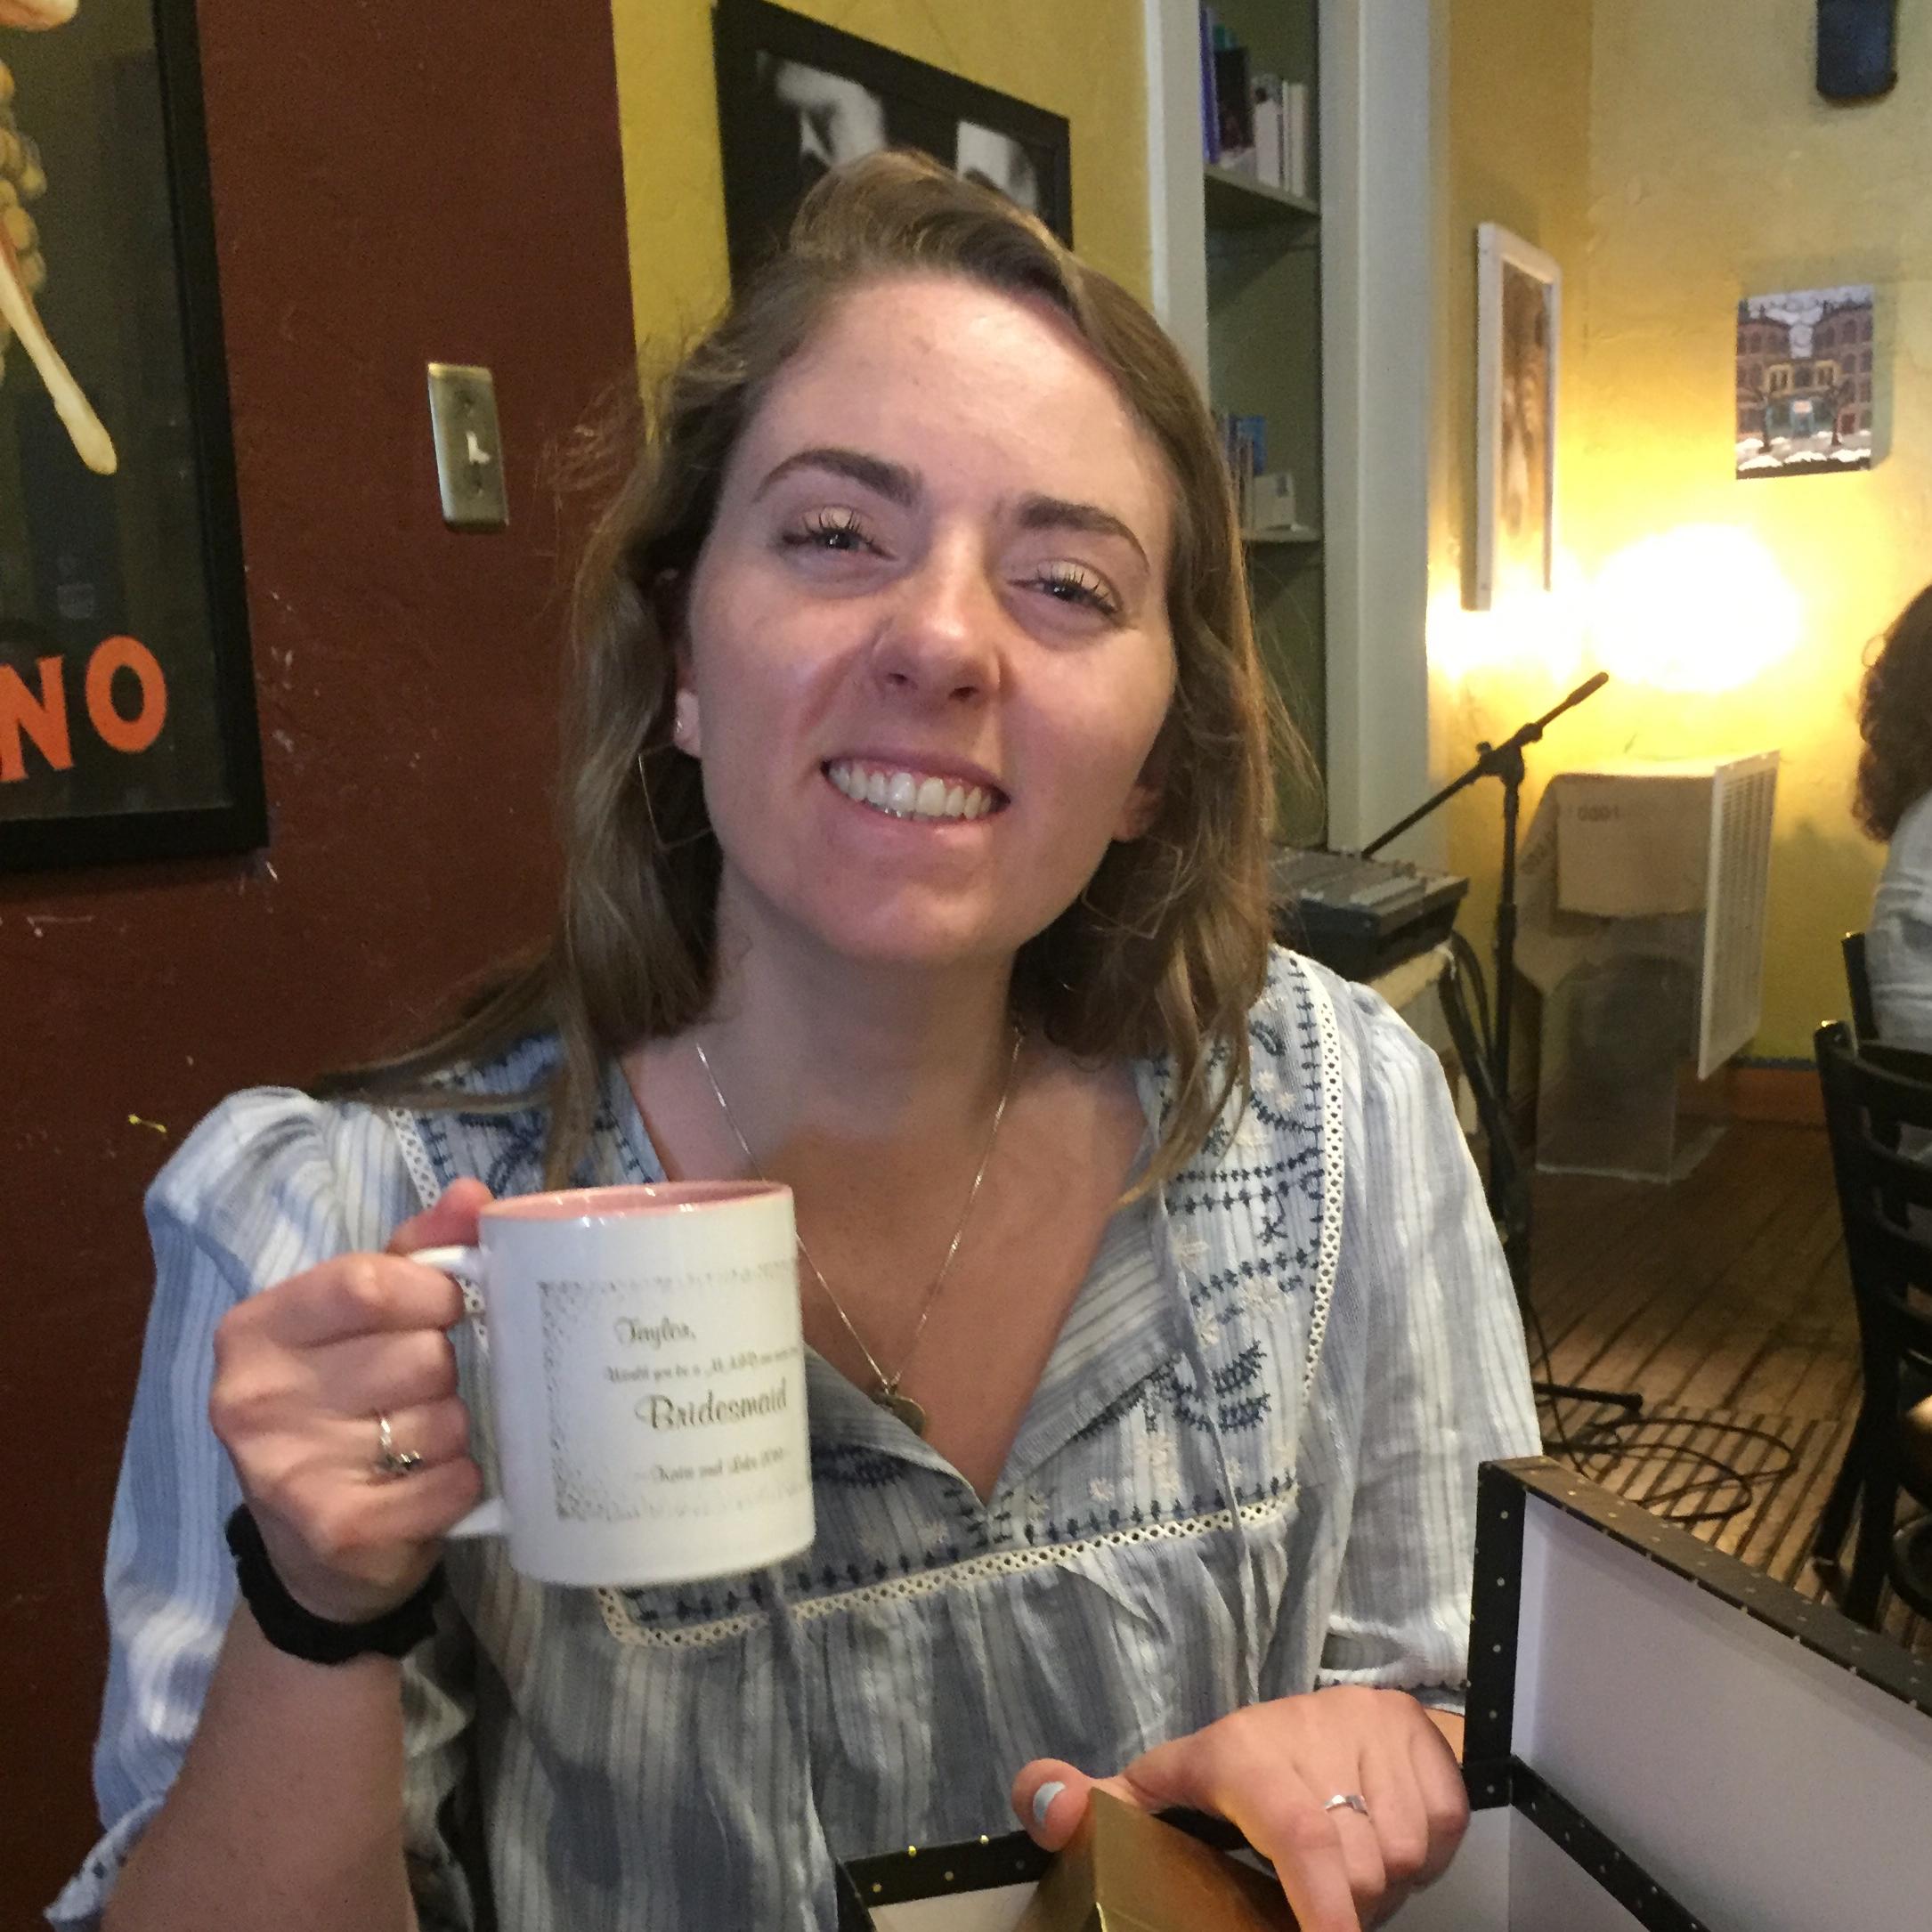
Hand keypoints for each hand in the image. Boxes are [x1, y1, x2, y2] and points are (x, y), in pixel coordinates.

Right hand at [209, 1181, 491, 1624]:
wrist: (315, 1552)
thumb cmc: (345, 1406)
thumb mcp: (365, 1319)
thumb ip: (415, 1251)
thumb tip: (471, 1195)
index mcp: (255, 1329)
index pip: (369, 1282)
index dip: (434, 1293)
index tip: (447, 1310)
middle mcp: (252, 1397)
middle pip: (418, 1353)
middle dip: (441, 1370)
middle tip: (416, 1392)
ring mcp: (284, 1469)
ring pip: (441, 1418)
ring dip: (452, 1429)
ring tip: (415, 1442)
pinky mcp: (331, 1531)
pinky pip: (449, 1483)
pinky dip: (460, 1483)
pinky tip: (430, 1486)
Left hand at [1011, 1688, 1467, 1930]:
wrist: (1341, 1716)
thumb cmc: (1245, 1767)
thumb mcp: (1172, 1785)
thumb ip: (1106, 1808)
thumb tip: (1039, 1800)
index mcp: (1244, 1754)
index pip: (1297, 1836)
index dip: (1319, 1906)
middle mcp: (1312, 1730)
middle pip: (1355, 1871)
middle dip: (1344, 1903)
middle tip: (1320, 1895)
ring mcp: (1375, 1730)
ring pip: (1403, 1857)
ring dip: (1384, 1879)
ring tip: (1349, 1857)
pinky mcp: (1426, 1738)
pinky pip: (1444, 1834)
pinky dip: (1427, 1851)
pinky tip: (1389, 1829)